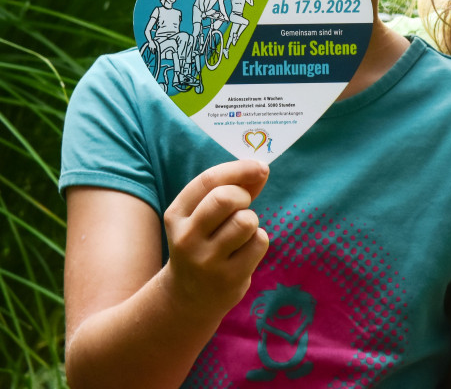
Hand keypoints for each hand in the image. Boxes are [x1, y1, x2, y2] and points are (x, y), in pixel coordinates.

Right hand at [160, 160, 269, 319]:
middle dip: (243, 196)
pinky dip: (258, 241)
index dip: (240, 169)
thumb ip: (232, 188)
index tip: (262, 167)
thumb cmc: (203, 242)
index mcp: (176, 215)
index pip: (209, 181)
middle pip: (226, 198)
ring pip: (246, 221)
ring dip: (252, 220)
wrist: (187, 297)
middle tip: (242, 206)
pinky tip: (244, 252)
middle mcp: (187, 237)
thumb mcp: (203, 215)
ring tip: (241, 232)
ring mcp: (206, 261)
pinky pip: (259, 242)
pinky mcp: (229, 278)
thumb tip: (261, 169)